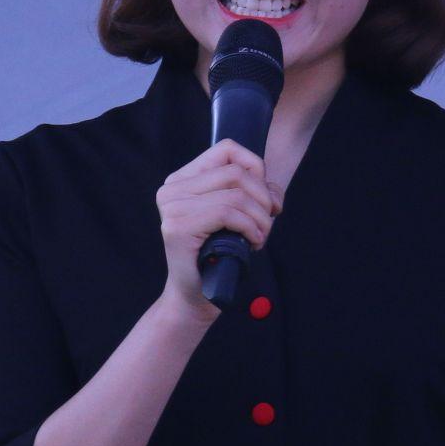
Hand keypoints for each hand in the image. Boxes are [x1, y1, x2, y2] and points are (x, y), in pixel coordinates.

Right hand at [155, 139, 282, 322]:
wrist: (195, 296)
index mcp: (183, 180)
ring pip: (236, 195)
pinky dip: (251, 228)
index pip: (227, 149)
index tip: (265, 198)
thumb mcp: (235, 215)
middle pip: (236, 172)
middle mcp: (172, 189)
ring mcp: (172, 207)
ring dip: (260, 218)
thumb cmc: (218, 256)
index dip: (256, 168)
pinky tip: (252, 243)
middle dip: (264, 198)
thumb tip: (272, 187)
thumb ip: (250, 192)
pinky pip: (229, 213)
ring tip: (260, 236)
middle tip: (267, 222)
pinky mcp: (178, 226)